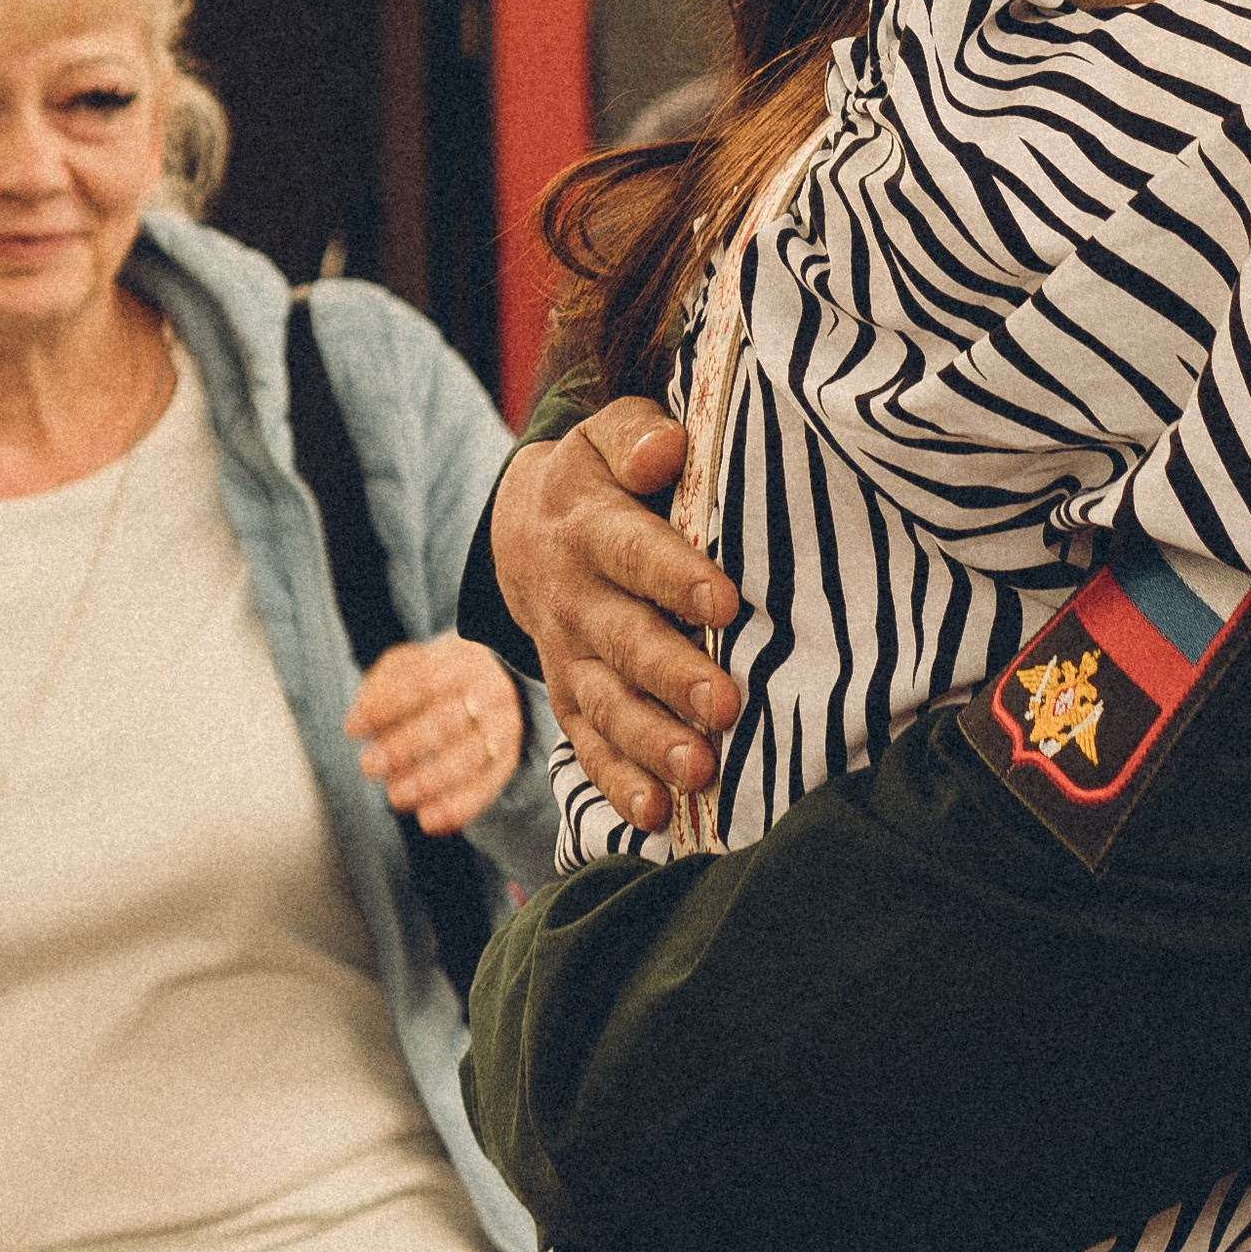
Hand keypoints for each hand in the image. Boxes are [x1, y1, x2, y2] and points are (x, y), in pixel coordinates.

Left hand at [346, 635, 525, 834]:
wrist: (489, 686)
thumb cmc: (437, 678)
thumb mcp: (410, 665)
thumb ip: (381, 684)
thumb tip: (358, 720)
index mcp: (461, 660)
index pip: (423, 681)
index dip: (385, 707)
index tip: (353, 729)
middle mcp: (489, 691)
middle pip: (447, 720)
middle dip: (404, 747)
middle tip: (369, 766)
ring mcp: (503, 726)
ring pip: (469, 756)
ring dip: (429, 781)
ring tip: (396, 796)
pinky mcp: (508, 760)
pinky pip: (487, 787)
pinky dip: (458, 808)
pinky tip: (429, 821)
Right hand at [490, 402, 740, 835]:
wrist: (524, 528)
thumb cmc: (599, 477)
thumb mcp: (607, 435)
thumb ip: (636, 435)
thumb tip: (666, 449)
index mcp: (589, 528)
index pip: (633, 553)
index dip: (675, 578)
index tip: (724, 602)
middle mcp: (574, 599)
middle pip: (624, 640)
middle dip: (673, 675)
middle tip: (726, 704)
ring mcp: (569, 656)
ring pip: (608, 703)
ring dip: (652, 740)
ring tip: (699, 770)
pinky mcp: (571, 698)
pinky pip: (588, 744)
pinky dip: (617, 782)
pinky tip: (656, 816)